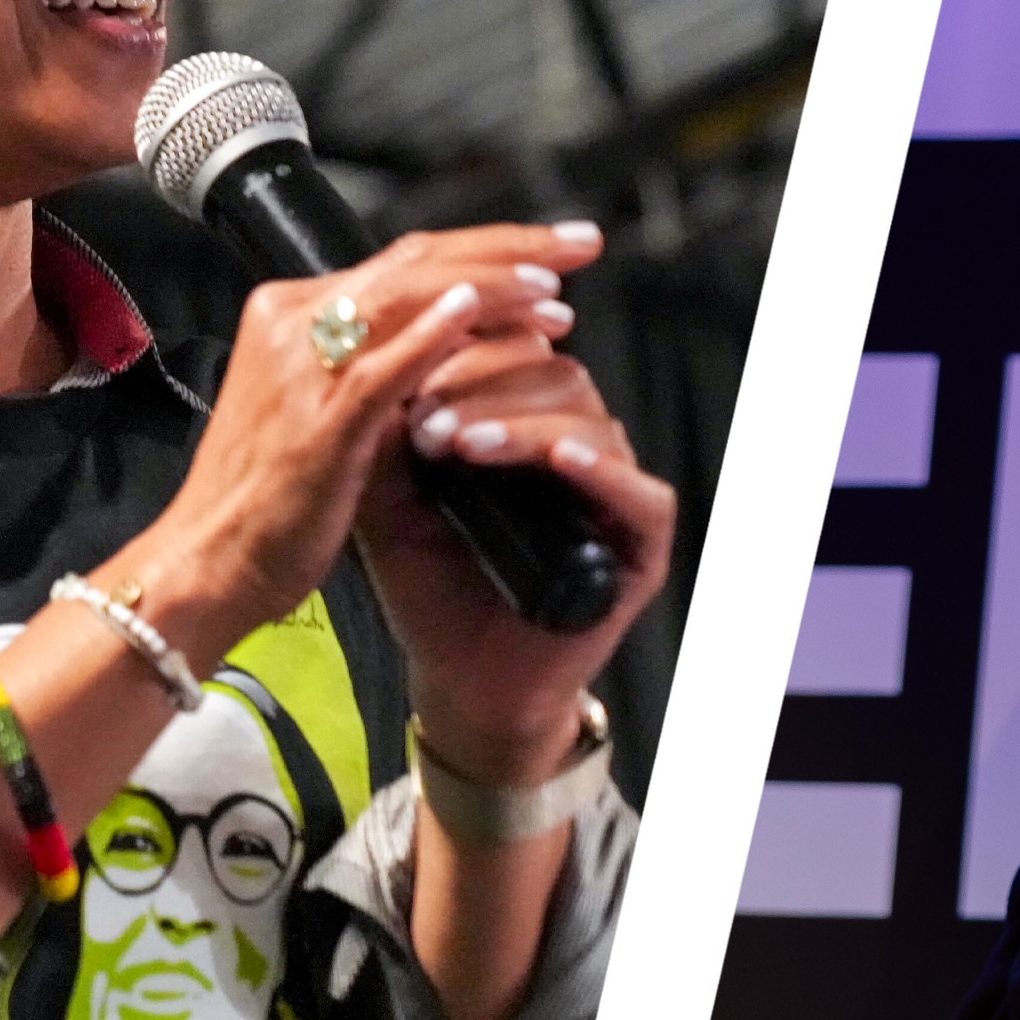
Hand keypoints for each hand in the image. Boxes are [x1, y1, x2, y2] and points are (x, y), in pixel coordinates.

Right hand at [131, 226, 583, 660]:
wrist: (205, 565)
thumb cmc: (266, 502)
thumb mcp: (322, 412)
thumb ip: (377, 368)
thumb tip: (461, 334)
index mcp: (289, 314)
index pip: (404, 261)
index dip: (486, 251)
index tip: (551, 255)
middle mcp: (290, 323)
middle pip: (415, 261)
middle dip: (508, 248)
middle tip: (579, 245)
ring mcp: (300, 369)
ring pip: (406, 297)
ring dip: (489, 286)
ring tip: (553, 289)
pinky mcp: (316, 422)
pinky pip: (381, 367)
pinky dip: (431, 336)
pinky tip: (478, 317)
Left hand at [360, 225, 675, 785]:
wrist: (462, 680)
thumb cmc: (432, 590)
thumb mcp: (390, 502)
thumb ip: (385, 436)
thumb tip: (379, 358)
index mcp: (520, 420)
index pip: (510, 347)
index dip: (467, 339)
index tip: (408, 355)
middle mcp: (574, 442)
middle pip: (553, 370)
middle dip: (486, 379)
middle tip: (425, 410)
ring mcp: (611, 490)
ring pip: (588, 418)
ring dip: (521, 421)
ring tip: (458, 443)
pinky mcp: (640, 543)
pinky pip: (640, 491)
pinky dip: (600, 468)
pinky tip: (557, 458)